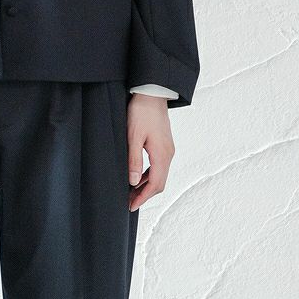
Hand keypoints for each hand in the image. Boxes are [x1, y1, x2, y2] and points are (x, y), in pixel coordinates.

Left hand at [126, 93, 174, 211]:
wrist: (152, 93)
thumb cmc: (141, 112)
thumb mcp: (133, 136)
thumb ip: (133, 160)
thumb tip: (133, 182)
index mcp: (162, 155)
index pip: (155, 185)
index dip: (143, 197)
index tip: (131, 206)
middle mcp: (168, 154)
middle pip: (159, 183)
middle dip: (145, 194)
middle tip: (129, 202)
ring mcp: (168, 149)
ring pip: (159, 175)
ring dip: (146, 185)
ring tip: (131, 191)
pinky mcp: (165, 144)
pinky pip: (159, 165)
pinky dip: (149, 174)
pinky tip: (138, 175)